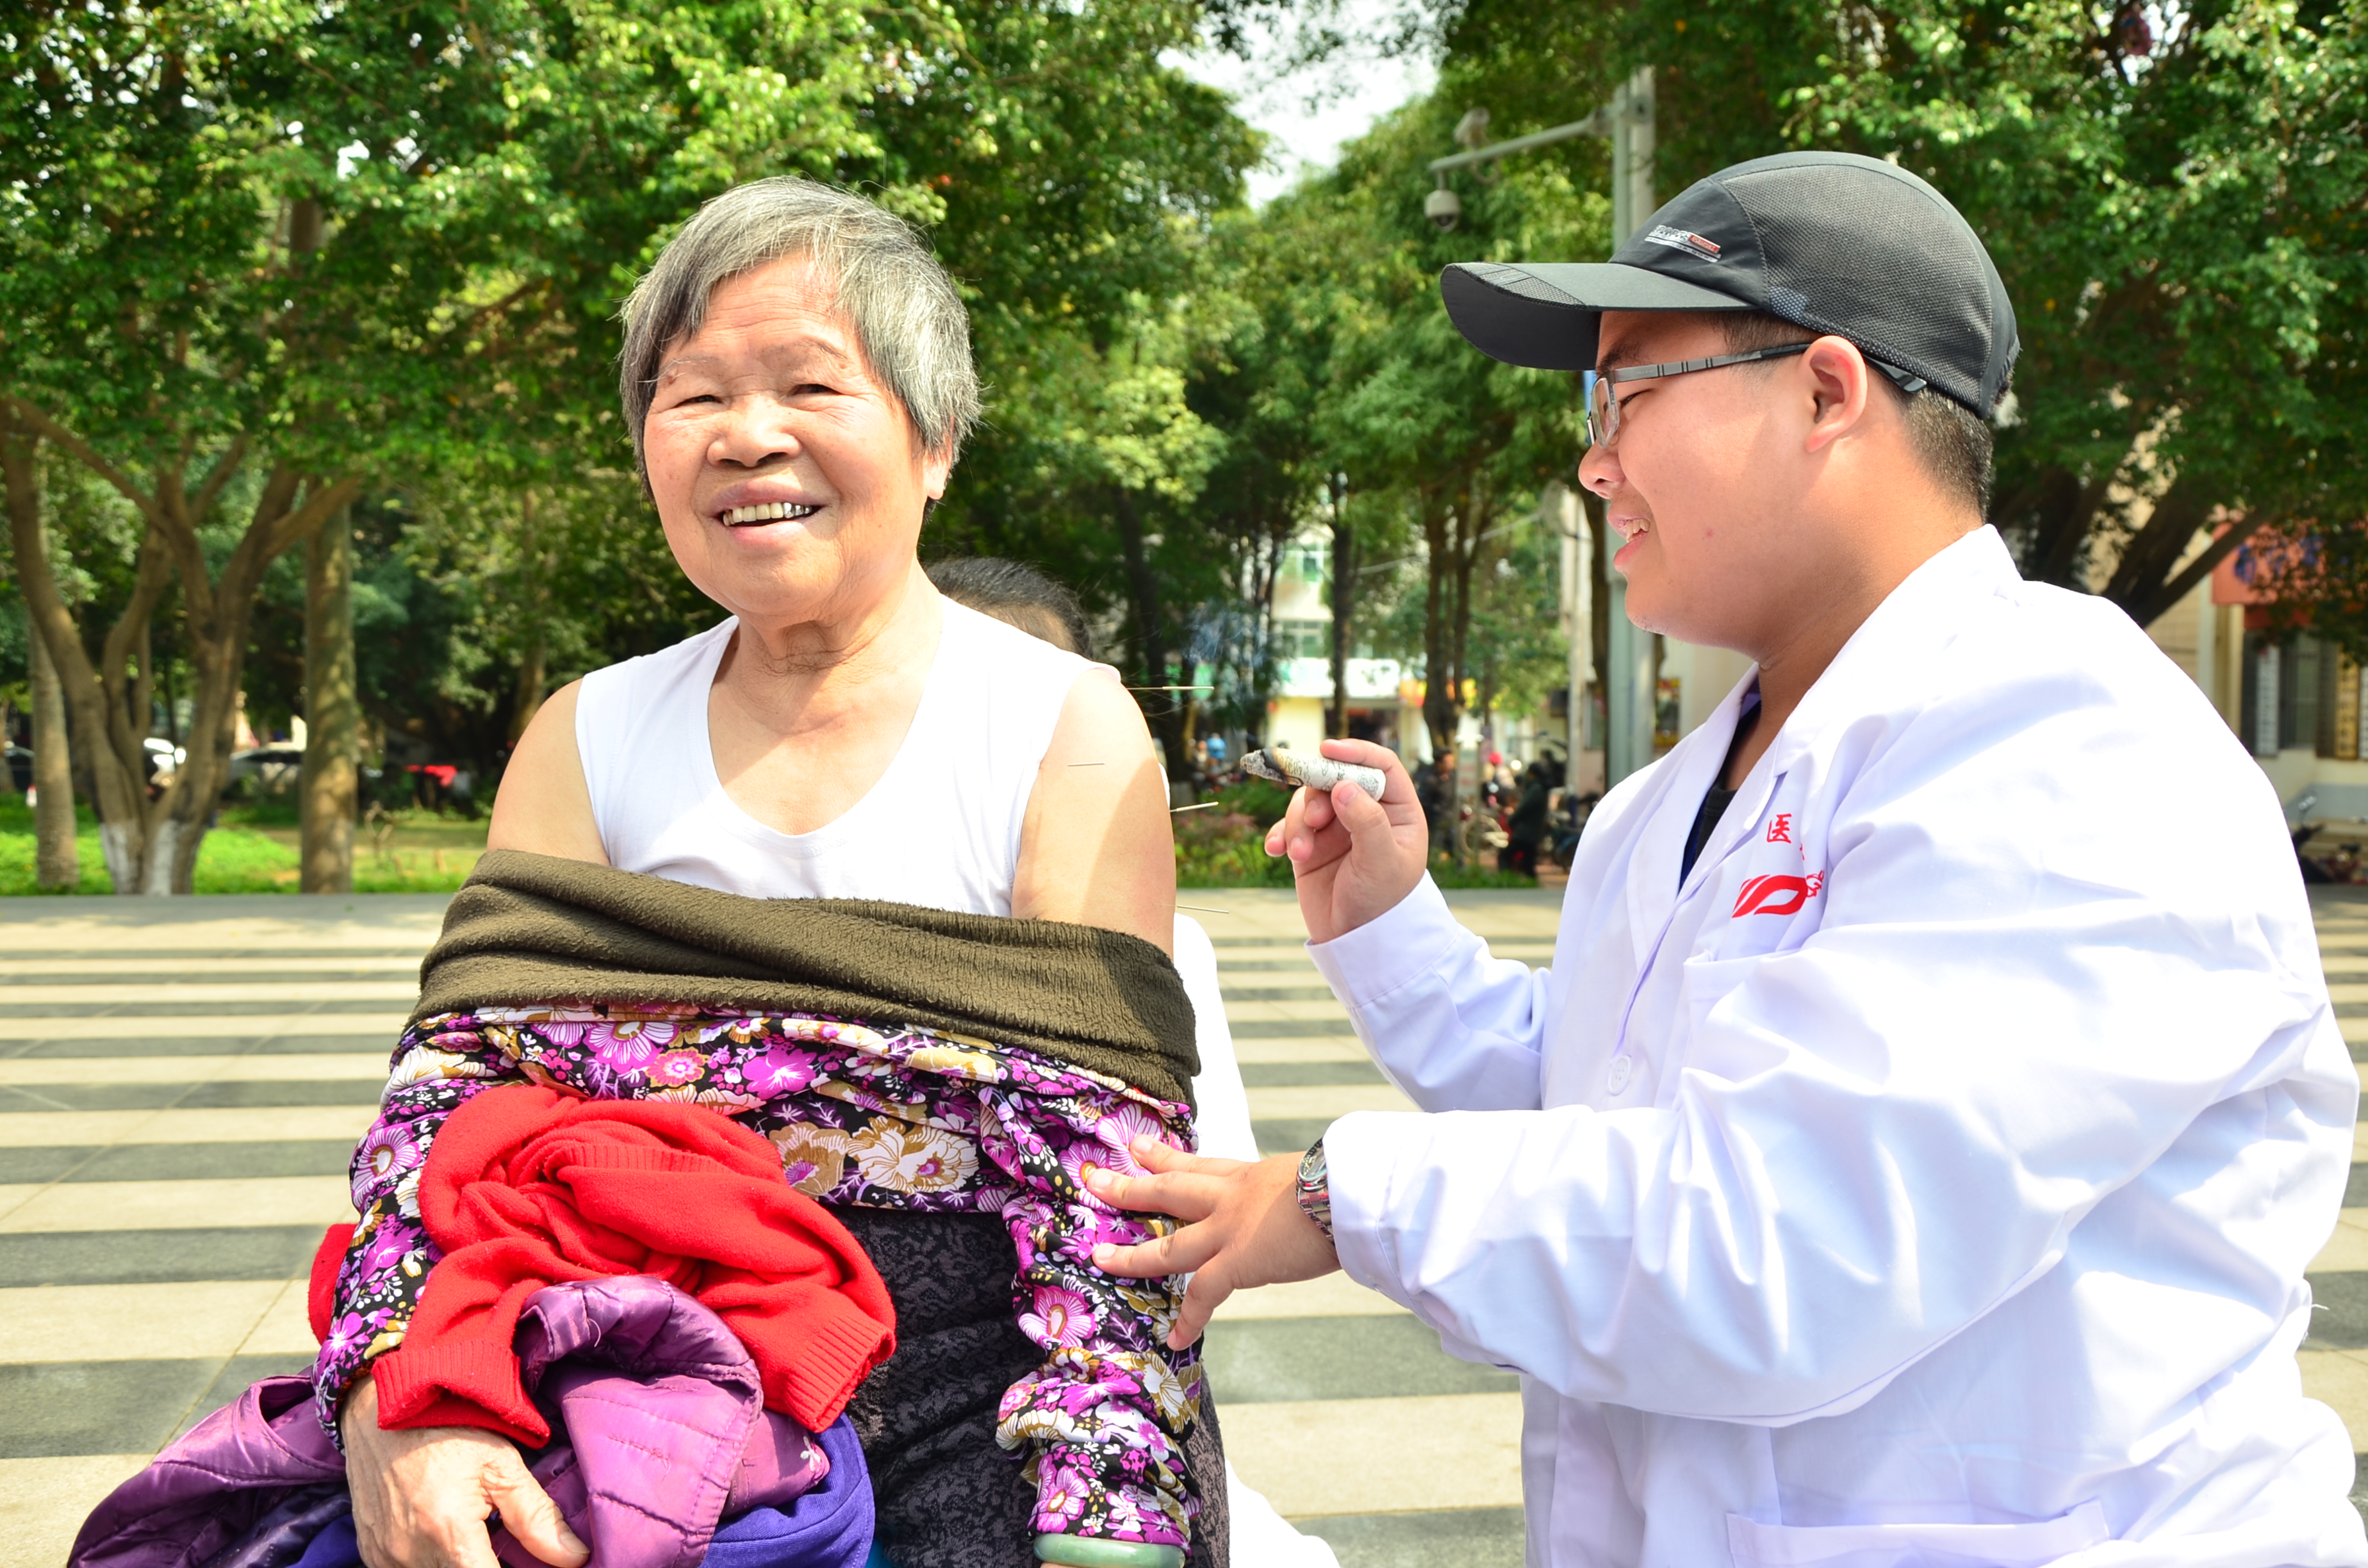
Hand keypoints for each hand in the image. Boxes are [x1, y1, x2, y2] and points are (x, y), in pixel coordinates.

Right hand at [341, 1375, 588, 1567]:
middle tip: (502, 1540)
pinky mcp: (372, 1555)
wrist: (382, 1410)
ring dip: (462, 1563)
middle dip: (490, 1565)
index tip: (528, 1562)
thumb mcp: (501, 1465)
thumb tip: (577, 1558)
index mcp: (448, 1533)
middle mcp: (410, 1555)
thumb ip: (538, 1517)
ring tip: (477, 1534)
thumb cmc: (448, 1428)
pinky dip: (435, 1559)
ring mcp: (386, 1558)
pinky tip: (447, 1535)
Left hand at [1085, 1137, 1339, 1348]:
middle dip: (1129, 1187)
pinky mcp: (1237, 1262)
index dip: (1164, 1157)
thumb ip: (1292, 1189)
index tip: (1137, 1149)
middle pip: (1167, 1190)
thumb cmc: (1345, 1182)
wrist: (1350, 1192)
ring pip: (1167, 1244)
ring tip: (1100, 1258)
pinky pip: (1203, 1296)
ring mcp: (1228, 1230)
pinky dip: (1189, 1319)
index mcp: (1248, 1174)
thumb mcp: (1309, 1174)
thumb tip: (1308, 1197)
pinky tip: (1176, 1339)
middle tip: (1095, 1180)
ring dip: (1132, 1254)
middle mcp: (1229, 1197)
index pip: (1198, 1164)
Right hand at [1261, 739, 1428, 944]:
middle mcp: (1367, 812)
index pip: (1380, 766)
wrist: (1357, 943)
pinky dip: (1281, 834)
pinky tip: (1277, 851)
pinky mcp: (1311, 844)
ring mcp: (1337, 828)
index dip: (1355, 752)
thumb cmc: (1382, 903)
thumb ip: (1366, 822)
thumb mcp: (1381, 863)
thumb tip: (1343, 786)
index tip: (1327, 749)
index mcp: (1397, 810)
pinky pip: (1289, 825)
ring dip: (1297, 823)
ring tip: (1298, 853)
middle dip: (1317, 795)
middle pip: (1334, 778)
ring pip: (1307, 801)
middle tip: (1313, 821)